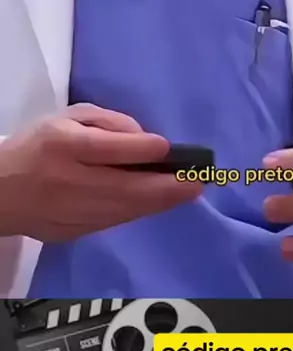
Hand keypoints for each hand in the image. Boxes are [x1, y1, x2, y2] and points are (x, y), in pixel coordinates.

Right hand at [0, 104, 201, 240]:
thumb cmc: (38, 146)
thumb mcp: (67, 118)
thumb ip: (106, 122)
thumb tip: (144, 139)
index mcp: (61, 146)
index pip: (104, 150)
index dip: (139, 150)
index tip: (167, 148)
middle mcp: (66, 181)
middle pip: (122, 188)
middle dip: (165, 187)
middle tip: (197, 182)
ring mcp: (69, 212)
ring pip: (123, 210)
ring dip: (159, 203)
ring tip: (186, 193)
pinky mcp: (72, 232)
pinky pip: (114, 222)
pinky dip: (139, 212)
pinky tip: (158, 203)